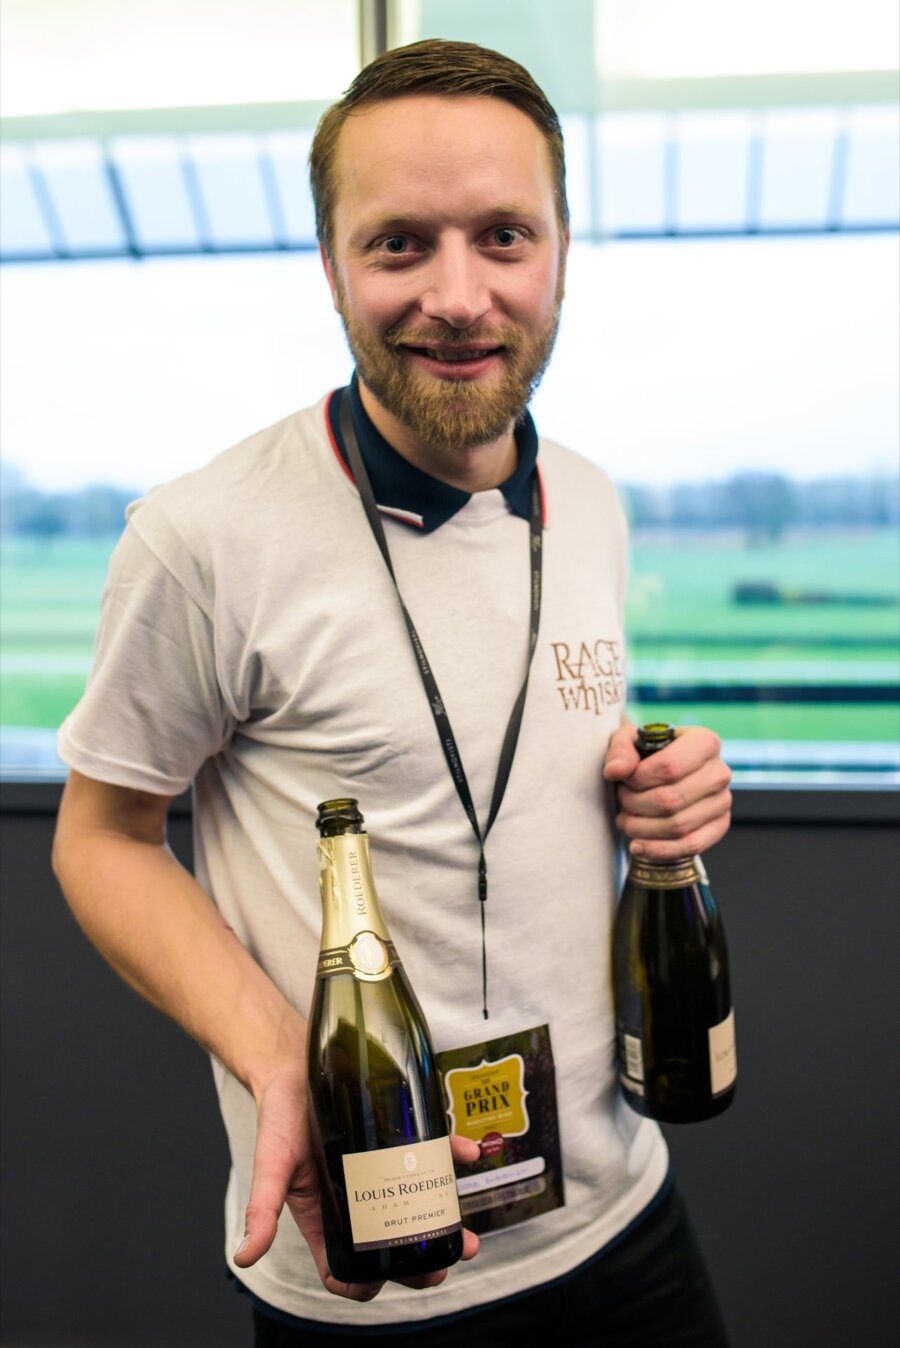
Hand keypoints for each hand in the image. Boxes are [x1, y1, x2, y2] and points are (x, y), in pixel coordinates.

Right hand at [233, 1065, 479, 1300]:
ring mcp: (382, 1167)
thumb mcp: (270, 1164)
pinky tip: (469, 1154)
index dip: (363, 1283)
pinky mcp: (399, 1136)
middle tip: (441, 1266)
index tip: (382, 1283)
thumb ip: (261, 1209)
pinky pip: (432, 1152)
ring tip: (466, 1233)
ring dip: (444, 1218)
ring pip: (419, 1202)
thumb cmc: (279, 1117)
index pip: (345, 1266)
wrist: (294, 1064)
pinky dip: (453, 1156)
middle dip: (418, 1260)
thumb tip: (243, 1256)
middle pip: (392, 1242)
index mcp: (325, 1215)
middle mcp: (359, 1197)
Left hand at [603, 723, 731, 860]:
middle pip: (671, 800)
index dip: (638, 779)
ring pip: (678, 826)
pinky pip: (691, 846)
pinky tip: (637, 845)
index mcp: (704, 742)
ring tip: (625, 821)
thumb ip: (620, 751)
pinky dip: (659, 850)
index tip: (623, 780)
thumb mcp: (629, 741)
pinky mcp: (720, 825)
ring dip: (641, 828)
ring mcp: (723, 801)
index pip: (669, 767)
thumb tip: (615, 771)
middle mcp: (719, 771)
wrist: (665, 771)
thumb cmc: (648, 754)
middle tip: (622, 801)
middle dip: (635, 805)